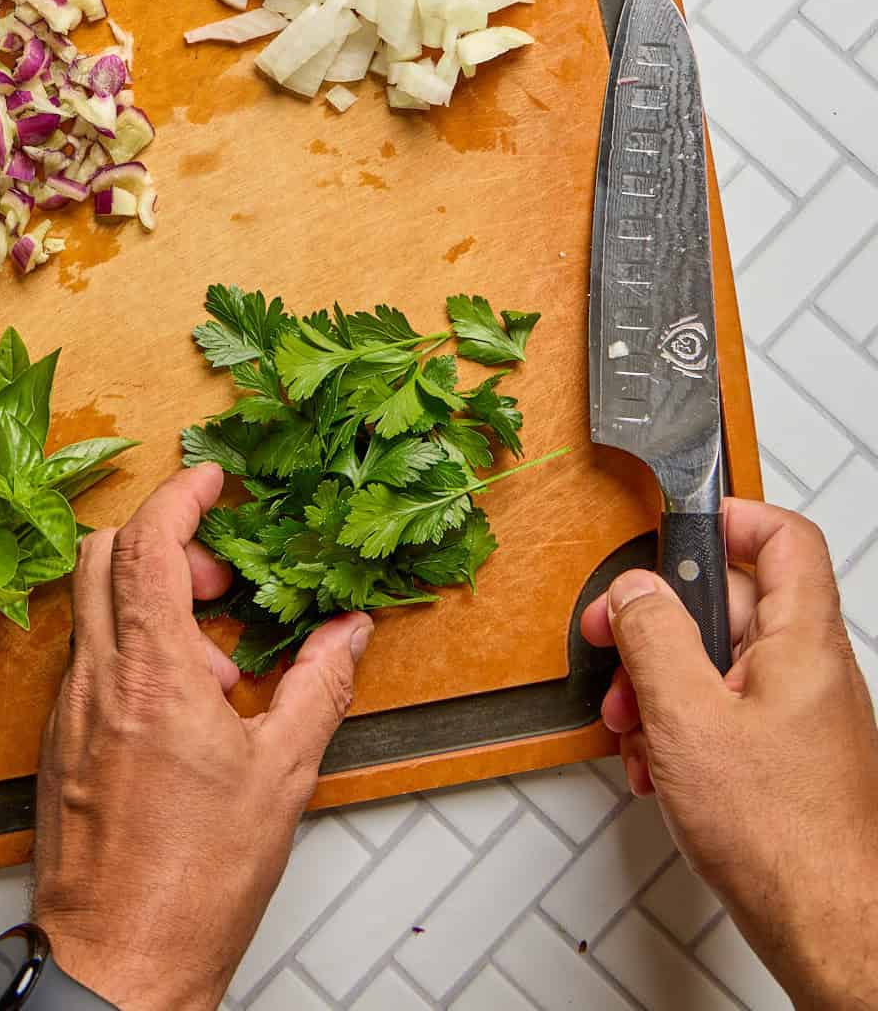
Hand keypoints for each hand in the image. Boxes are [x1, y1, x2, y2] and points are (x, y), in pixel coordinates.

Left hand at [32, 463, 371, 1010]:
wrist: (118, 965)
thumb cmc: (192, 884)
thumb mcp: (282, 775)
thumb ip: (318, 687)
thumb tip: (347, 634)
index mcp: (149, 674)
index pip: (145, 543)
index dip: (178, 497)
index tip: (211, 482)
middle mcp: (94, 681)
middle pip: (104, 557)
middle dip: (162, 542)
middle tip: (219, 578)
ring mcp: (68, 713)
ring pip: (92, 609)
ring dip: (150, 600)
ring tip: (215, 659)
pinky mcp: (59, 746)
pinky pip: (88, 661)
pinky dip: (132, 649)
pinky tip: (184, 704)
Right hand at [582, 498, 877, 1009]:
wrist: (830, 929)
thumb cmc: (783, 839)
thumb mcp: (688, 719)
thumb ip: (655, 639)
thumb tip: (635, 591)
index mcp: (803, 641)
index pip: (783, 537)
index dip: (728, 519)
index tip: (672, 533)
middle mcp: (811, 670)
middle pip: (733, 603)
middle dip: (661, 626)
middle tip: (617, 646)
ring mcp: (801, 717)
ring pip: (720, 665)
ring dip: (661, 686)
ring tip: (632, 724)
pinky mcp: (787, 759)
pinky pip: (726, 715)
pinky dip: (683, 729)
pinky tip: (658, 766)